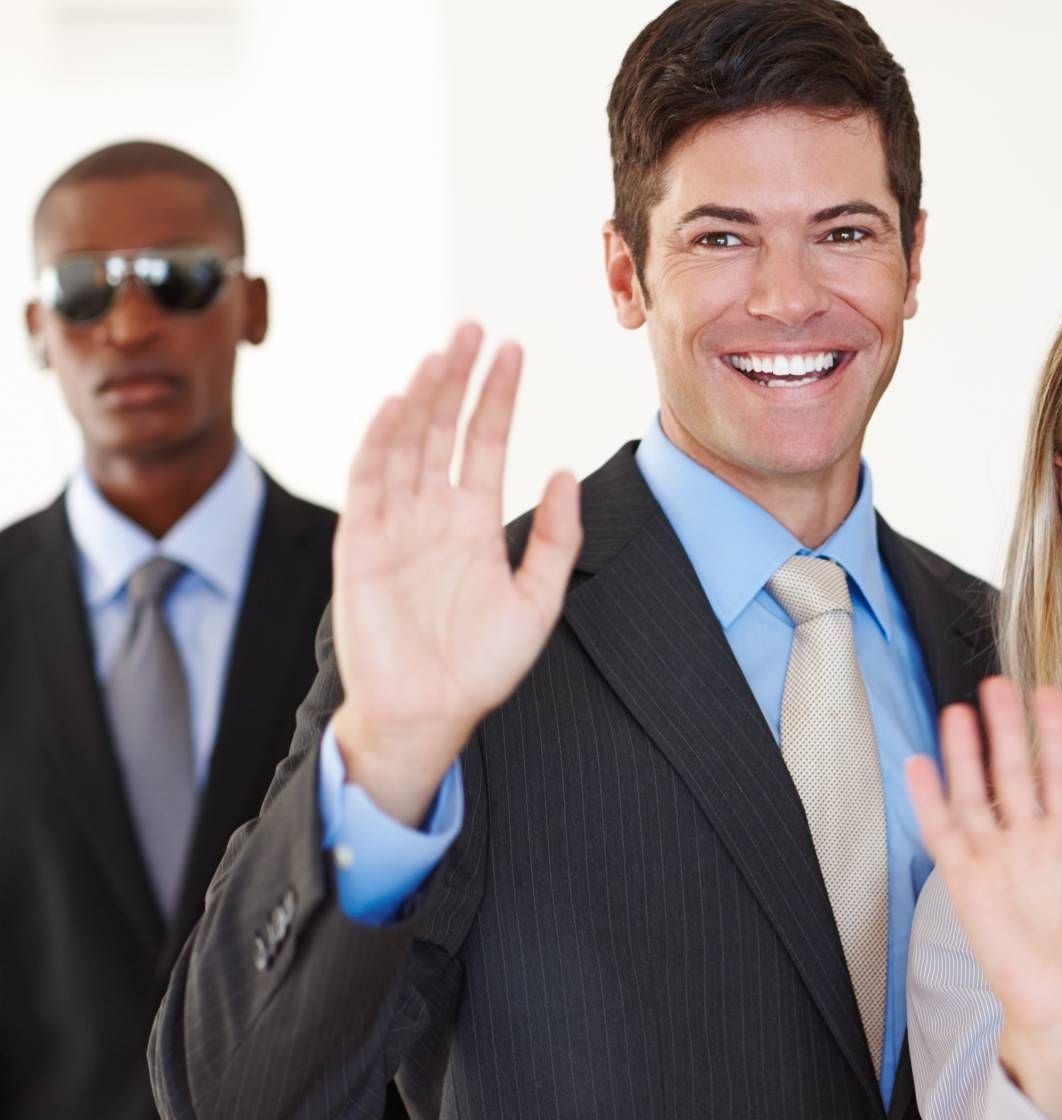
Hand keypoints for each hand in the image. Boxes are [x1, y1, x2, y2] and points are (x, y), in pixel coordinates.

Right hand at [332, 323, 581, 825]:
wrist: (428, 714)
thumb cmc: (481, 666)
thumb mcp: (537, 601)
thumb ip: (556, 540)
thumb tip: (567, 472)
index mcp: (474, 522)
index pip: (484, 442)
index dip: (497, 396)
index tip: (513, 349)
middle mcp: (432, 513)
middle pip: (442, 429)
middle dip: (457, 378)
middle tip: (473, 327)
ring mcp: (394, 525)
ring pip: (404, 445)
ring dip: (420, 399)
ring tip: (440, 355)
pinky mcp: (359, 546)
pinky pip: (367, 485)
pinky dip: (377, 443)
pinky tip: (395, 407)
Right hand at [905, 678, 1061, 1119]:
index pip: (1059, 772)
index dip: (1053, 732)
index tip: (1047, 692)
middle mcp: (1029, 842)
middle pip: (1013, 770)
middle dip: (1006, 728)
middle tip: (999, 683)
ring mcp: (996, 859)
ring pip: (976, 792)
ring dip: (967, 753)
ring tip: (961, 709)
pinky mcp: (967, 882)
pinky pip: (945, 832)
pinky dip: (930, 799)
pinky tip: (921, 763)